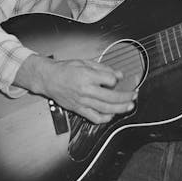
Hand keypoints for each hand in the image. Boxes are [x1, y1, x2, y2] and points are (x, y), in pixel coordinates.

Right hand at [15, 53, 137, 122]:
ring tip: (129, 106)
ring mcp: (82, 101)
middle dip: (126, 97)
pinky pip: (95, 117)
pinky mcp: (78, 109)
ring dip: (120, 109)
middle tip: (134, 95)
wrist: (47, 78)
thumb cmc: (65, 69)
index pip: (110, 80)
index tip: (119, 79)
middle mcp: (85, 90)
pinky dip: (106, 118)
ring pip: (106, 109)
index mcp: (87, 76)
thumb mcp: (85, 62)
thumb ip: (103, 69)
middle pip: (111, 97)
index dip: (117, 80)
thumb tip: (118, 74)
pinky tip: (112, 114)